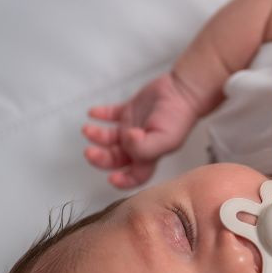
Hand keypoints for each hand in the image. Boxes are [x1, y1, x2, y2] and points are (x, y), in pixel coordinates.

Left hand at [82, 73, 200, 188]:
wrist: (183, 90)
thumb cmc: (178, 116)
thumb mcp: (165, 138)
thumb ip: (144, 147)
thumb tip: (125, 142)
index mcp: (149, 155)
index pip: (135, 176)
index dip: (123, 181)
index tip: (111, 178)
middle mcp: (139, 144)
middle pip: (115, 159)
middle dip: (100, 158)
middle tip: (89, 151)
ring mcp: (133, 127)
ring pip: (109, 138)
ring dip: (96, 136)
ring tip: (88, 128)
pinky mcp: (130, 110)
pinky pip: (110, 115)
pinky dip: (100, 114)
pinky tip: (94, 113)